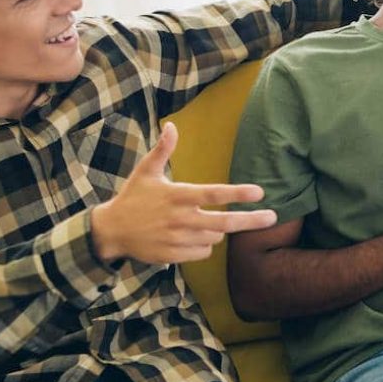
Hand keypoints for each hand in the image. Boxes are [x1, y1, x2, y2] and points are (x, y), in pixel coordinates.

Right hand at [91, 122, 277, 263]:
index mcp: (177, 196)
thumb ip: (163, 150)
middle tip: (272, 217)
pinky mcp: (173, 256)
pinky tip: (191, 237)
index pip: (213, 194)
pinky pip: (202, 253)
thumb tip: (171, 125)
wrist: (110, 231)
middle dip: (251, 220)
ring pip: (214, 238)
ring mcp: (177, 239)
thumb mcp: (145, 172)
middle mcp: (180, 219)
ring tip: (202, 223)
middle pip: (224, 223)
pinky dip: (204, 246)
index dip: (238, 193)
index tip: (259, 192)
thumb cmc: (133, 197)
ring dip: (218, 232)